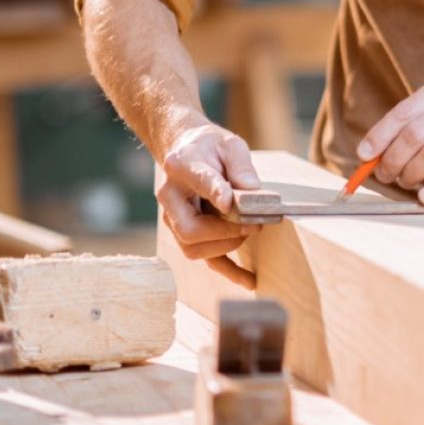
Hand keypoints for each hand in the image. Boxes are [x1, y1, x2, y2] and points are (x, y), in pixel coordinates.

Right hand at [156, 122, 260, 262]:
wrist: (185, 149)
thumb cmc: (209, 146)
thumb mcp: (229, 144)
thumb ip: (241, 165)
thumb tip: (252, 191)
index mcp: (181, 166)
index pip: (198, 181)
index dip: (215, 192)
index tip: (229, 202)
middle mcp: (170, 198)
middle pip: (190, 229)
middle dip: (225, 232)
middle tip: (253, 224)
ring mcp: (174, 219)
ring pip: (194, 248)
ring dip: (227, 245)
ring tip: (249, 230)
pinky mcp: (187, 233)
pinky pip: (205, 259)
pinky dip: (229, 271)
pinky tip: (251, 280)